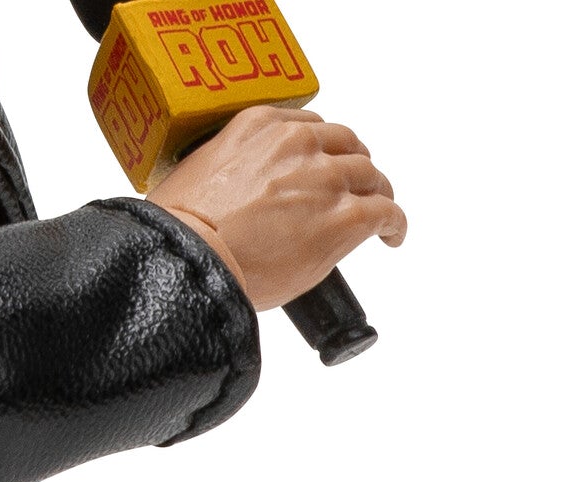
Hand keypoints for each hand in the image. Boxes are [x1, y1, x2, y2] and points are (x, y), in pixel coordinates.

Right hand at [148, 107, 405, 311]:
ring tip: (376, 212)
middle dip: (351, 168)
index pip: (307, 127)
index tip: (319, 165)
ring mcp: (325, 180)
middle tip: (350, 191)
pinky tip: (392, 235)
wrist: (189, 264)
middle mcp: (297, 144)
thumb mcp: (188, 178)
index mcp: (258, 126)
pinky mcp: (345, 218)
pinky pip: (385, 213)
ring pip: (370, 177)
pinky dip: (394, 223)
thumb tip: (221, 198)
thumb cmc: (178, 236)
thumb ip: (218, 172)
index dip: (318, 150)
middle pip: (346, 147)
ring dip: (375, 194)